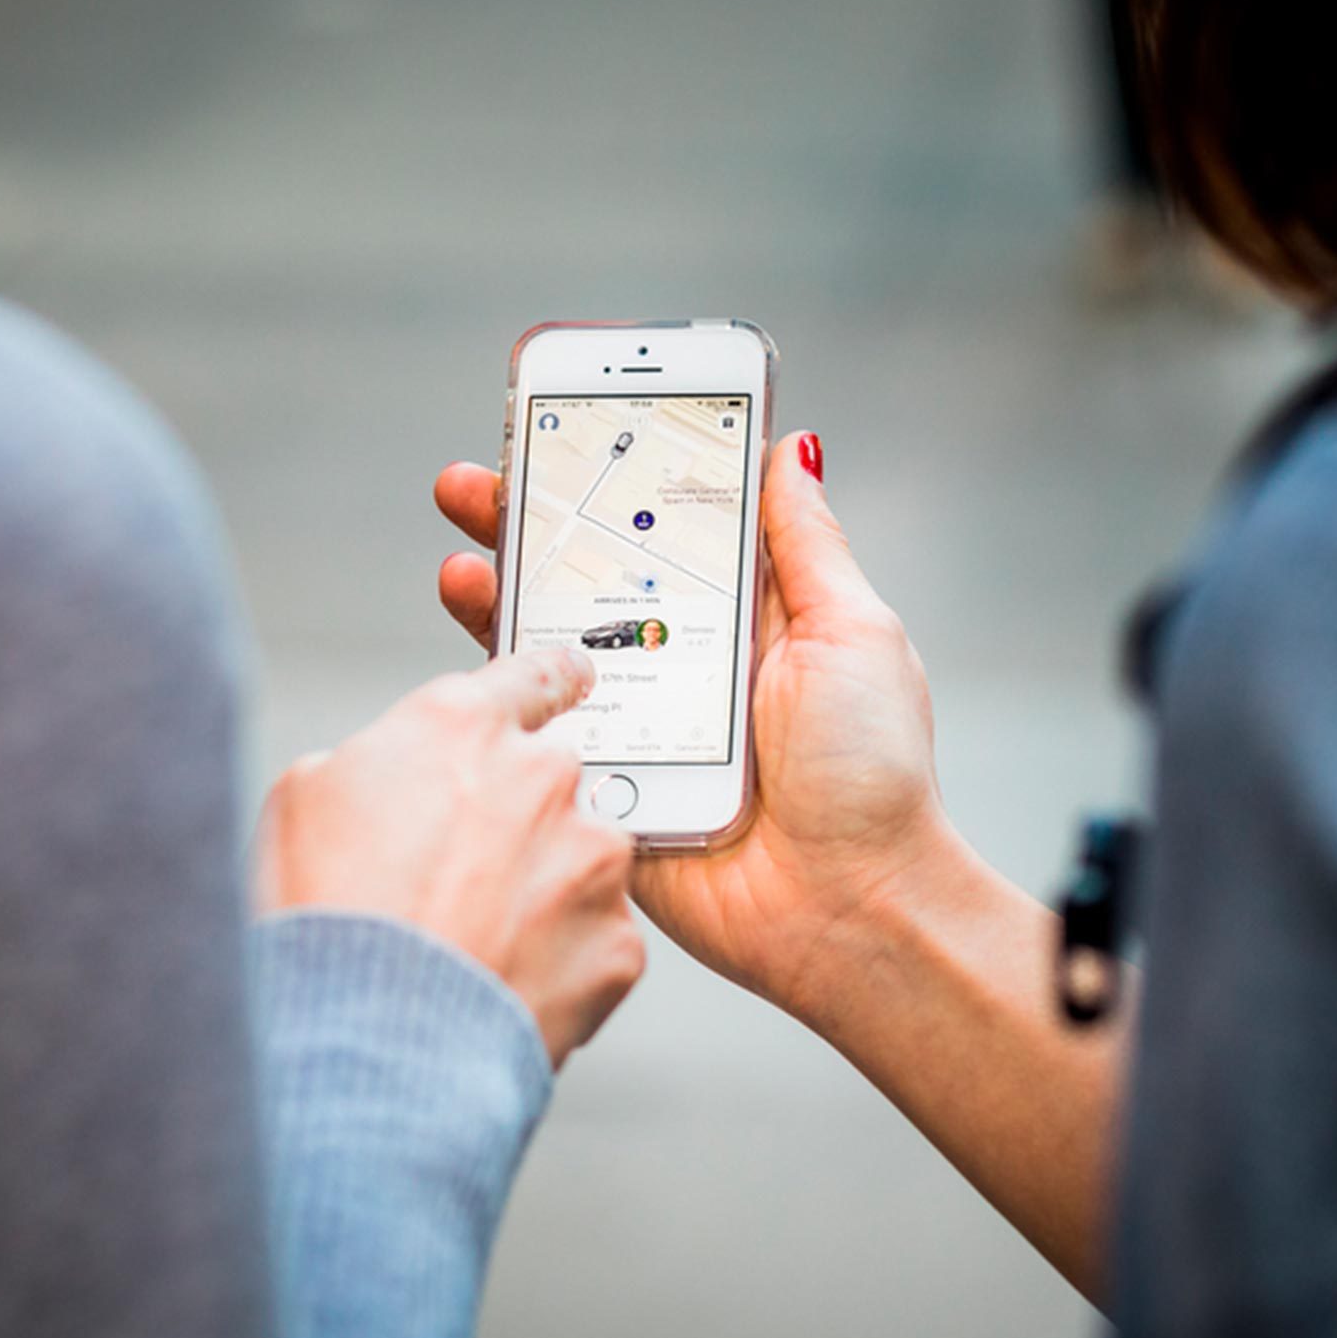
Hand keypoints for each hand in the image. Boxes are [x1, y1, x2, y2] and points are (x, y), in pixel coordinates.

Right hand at [255, 651, 645, 1066]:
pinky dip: (559, 962)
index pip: (532, 672)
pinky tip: (499, 985)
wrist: (362, 1042)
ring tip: (471, 945)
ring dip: (541, 892)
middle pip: (549, 782)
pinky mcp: (617, 942)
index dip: (548, 679)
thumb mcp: (302, 798)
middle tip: (456, 878)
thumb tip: (389, 777)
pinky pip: (594, 941)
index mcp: (462, 726)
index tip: (570, 680)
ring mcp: (591, 861)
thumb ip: (372, 761)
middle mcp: (543, 777)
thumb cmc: (320, 917)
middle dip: (516, 820)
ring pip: (580, 862)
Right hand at [432, 434, 955, 1025]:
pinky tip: (475, 637)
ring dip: (497, 592)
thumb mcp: (854, 633)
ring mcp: (639, 722)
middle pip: (587, 574)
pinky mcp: (606, 782)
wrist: (852, 909)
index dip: (609, 479)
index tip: (558, 428)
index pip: (662, 527)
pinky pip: (541, 728)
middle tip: (472, 482)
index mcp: (745, 616)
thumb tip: (791, 447)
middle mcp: (683, 662)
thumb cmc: (873, 774)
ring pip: (548, 644)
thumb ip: (807, 544)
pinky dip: (500, 684)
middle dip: (525, 523)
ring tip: (463, 556)